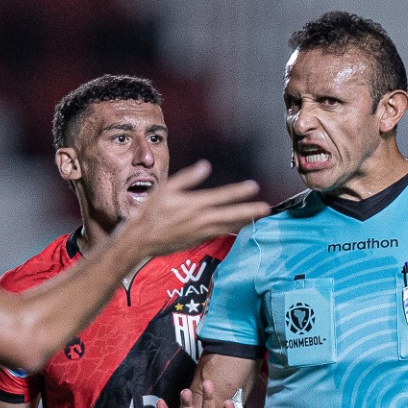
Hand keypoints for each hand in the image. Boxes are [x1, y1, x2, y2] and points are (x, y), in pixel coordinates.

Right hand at [128, 161, 270, 255]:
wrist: (141, 239)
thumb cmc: (150, 212)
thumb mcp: (166, 189)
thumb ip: (187, 178)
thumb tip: (205, 166)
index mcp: (194, 204)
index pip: (222, 196)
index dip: (239, 191)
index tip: (253, 187)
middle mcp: (200, 219)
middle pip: (230, 214)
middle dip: (249, 211)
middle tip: (265, 208)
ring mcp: (200, 232)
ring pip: (227, 226)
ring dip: (243, 221)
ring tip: (257, 217)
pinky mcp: (197, 240)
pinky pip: (219, 234)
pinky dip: (230, 230)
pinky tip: (238, 229)